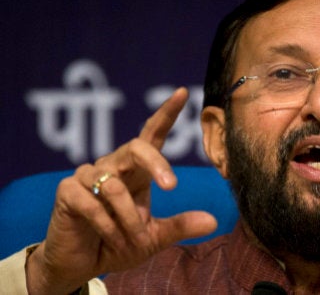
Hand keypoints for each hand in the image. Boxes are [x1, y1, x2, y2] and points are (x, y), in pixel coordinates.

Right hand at [26, 88, 217, 294]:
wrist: (81, 265)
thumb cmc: (119, 244)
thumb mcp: (153, 238)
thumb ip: (180, 227)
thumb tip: (214, 221)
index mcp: (137, 171)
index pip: (152, 135)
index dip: (166, 113)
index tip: (182, 92)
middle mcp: (113, 166)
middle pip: (136, 147)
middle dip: (156, 164)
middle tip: (171, 185)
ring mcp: (88, 177)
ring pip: (115, 186)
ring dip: (129, 217)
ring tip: (134, 238)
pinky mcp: (67, 192)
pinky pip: (92, 203)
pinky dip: (107, 225)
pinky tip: (111, 238)